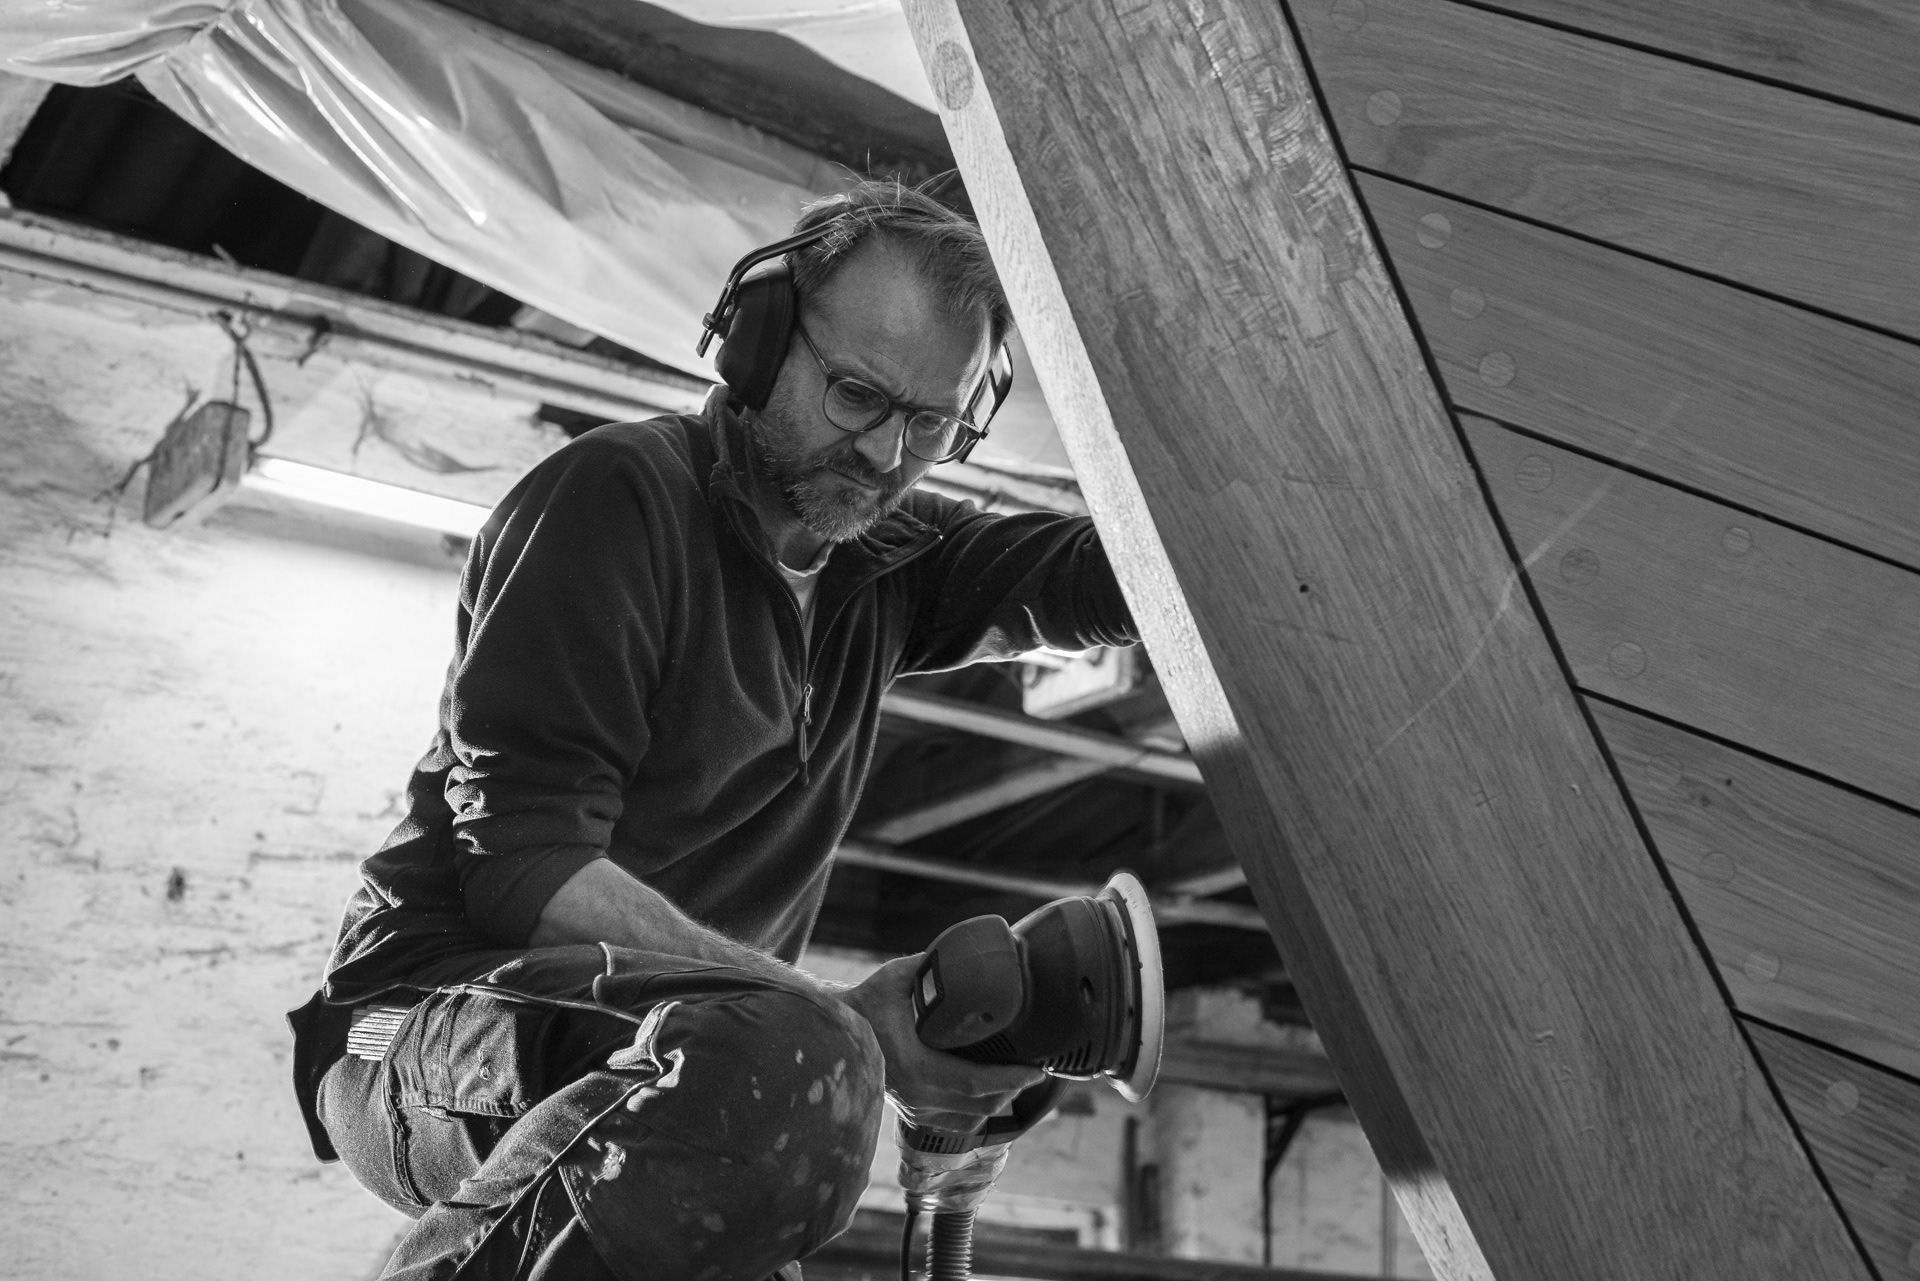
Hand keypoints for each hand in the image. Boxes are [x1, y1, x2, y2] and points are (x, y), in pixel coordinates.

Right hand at [840, 954, 1044, 1134]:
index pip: (975, 1082)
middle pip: (981, 1105)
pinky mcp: (912, 1113)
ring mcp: (915, 1108)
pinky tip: (990, 1093)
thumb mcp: (895, 978)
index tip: (1036, 1070)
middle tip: (1033, 1070)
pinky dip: (978, 1110)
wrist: (833, 1035)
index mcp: (916, 1066)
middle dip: (1012, 1089)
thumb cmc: (865, 1004)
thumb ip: (929, 967)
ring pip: (971, 1117)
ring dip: (997, 1101)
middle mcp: (917, 1095)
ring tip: (1016, 1079)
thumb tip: (963, 953)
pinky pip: (956, 1122)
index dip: (1010, 1079)